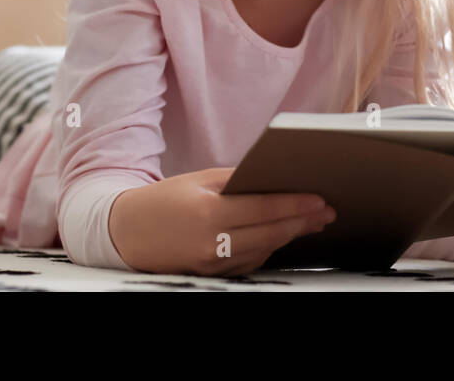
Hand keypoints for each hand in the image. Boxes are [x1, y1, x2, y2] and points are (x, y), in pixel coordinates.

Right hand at [108, 167, 336, 275]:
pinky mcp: (213, 275)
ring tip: (312, 221)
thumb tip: (273, 179)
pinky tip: (282, 234)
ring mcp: (213, 265)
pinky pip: (249, 261)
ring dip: (290, 235)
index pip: (263, 210)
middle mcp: (212, 245)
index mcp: (209, 215)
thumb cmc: (164, 201)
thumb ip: (236, 180)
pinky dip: (268, 246)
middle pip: (270, 234)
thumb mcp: (198, 181)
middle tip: (327, 211)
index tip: (319, 199)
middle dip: (302, 222)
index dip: (295, 205)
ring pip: (264, 250)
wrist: (126, 234)